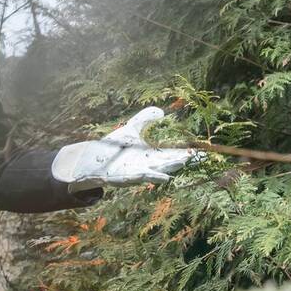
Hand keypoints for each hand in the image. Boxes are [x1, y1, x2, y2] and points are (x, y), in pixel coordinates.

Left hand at [51, 107, 200, 191]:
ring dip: (167, 169)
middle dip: (179, 161)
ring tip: (181, 163)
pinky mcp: (122, 178)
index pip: (170, 155)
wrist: (92, 160)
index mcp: (149, 157)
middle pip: (165, 164)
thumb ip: (145, 120)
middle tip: (195, 157)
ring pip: (154, 172)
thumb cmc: (113, 148)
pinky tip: (161, 177)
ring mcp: (134, 173)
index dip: (184, 153)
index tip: (199, 151)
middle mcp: (145, 166)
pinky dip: (148, 177)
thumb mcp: (131, 130)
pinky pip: (136, 178)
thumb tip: (161, 112)